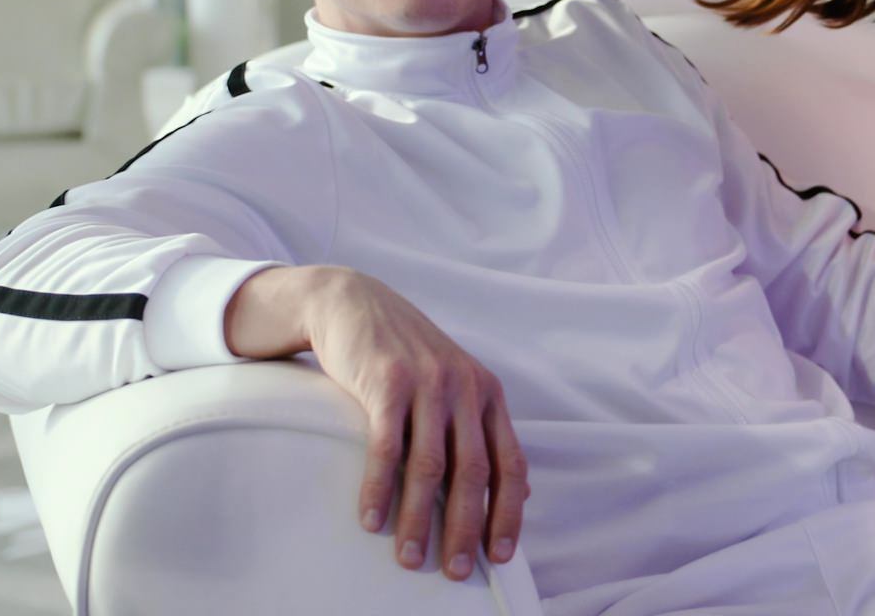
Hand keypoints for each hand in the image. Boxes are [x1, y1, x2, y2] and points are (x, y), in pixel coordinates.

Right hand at [296, 268, 529, 581]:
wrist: (356, 303)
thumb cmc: (405, 357)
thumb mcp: (454, 386)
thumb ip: (481, 432)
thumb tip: (518, 490)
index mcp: (487, 395)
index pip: (510, 462)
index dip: (508, 512)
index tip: (500, 556)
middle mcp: (465, 388)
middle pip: (473, 471)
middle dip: (466, 527)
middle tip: (454, 571)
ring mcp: (427, 383)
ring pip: (430, 465)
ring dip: (418, 518)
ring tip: (409, 558)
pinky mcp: (387, 382)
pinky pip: (387, 445)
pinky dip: (380, 488)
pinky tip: (371, 519)